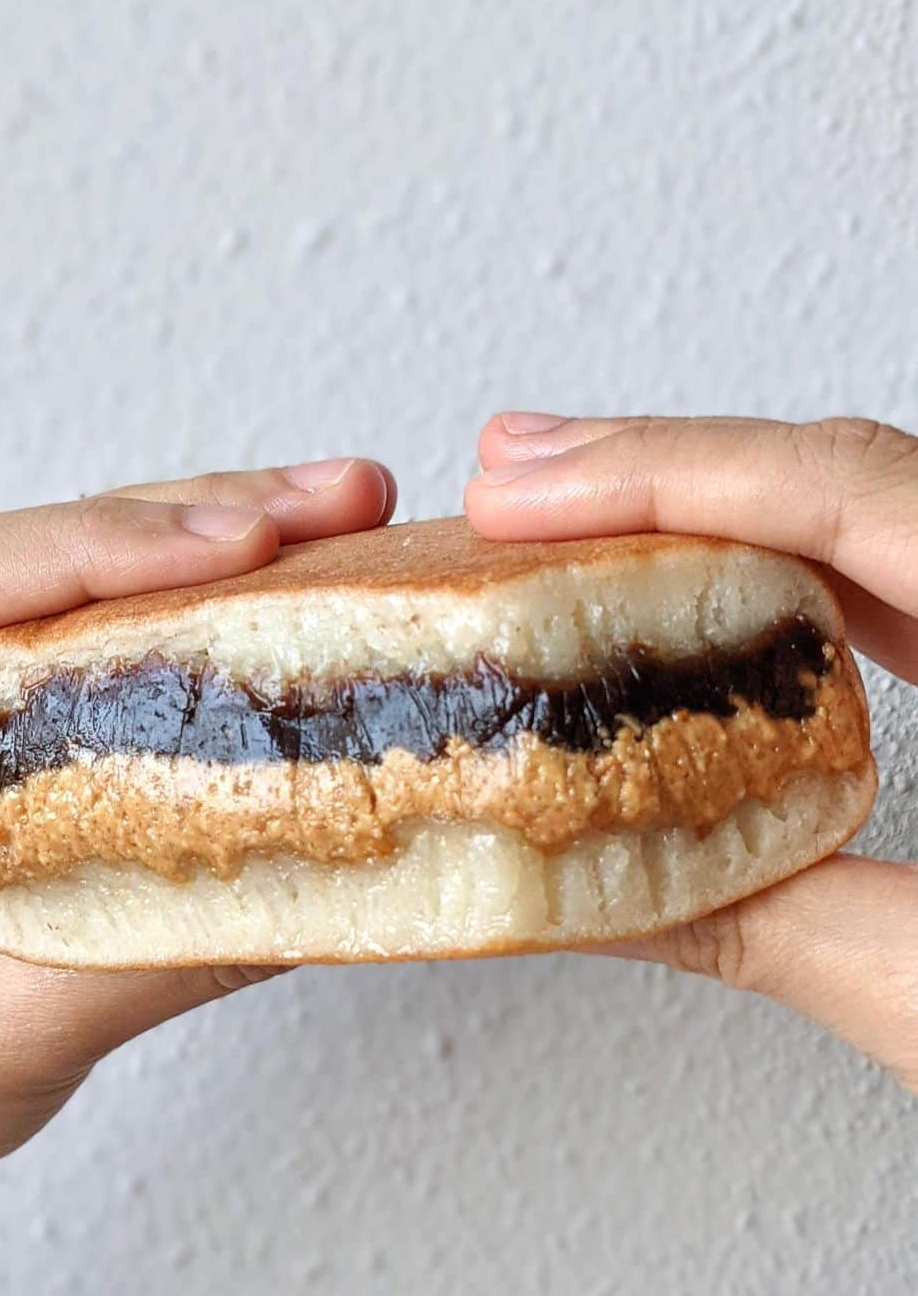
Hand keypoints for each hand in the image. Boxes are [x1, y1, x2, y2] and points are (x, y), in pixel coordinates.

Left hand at [0, 456, 394, 1273]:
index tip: (246, 541)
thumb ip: (141, 952)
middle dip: (189, 520)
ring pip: (70, 595)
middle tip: (332, 498)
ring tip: (334, 526)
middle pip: (29, 560)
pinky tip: (279, 608)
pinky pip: (94, 655)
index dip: (100, 550)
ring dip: (205, 556)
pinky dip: (193, 627)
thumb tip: (314, 874)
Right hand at [467, 414, 917, 1088]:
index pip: (860, 496)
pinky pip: (900, 577)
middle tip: (518, 475)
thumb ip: (779, 933)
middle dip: (667, 466)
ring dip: (712, 502)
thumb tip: (605, 893)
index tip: (528, 493)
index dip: (671, 477)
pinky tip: (703, 577)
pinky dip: (783, 564)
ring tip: (572, 509)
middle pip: (857, 474)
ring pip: (874, 510)